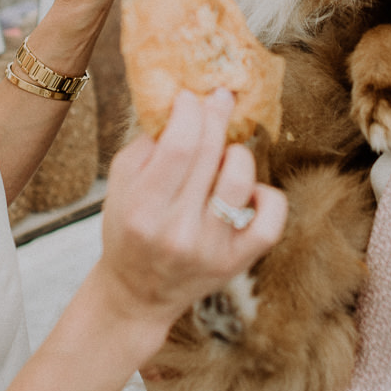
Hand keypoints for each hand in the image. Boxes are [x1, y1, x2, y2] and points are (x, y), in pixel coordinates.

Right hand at [97, 91, 286, 334]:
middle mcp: (177, 231)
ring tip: (226, 153)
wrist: (138, 293)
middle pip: (210, 155)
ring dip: (237, 154)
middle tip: (220, 99)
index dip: (191, 111)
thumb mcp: (120, 186)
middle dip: (217, 116)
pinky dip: (267, 196)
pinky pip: (271, 220)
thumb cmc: (128, 229)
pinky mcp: (237, 262)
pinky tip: (250, 191)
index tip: (192, 97)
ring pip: (242, 180)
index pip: (178, 146)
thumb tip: (183, 104)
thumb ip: (147, 144)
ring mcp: (211, 249)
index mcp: (142, 209)